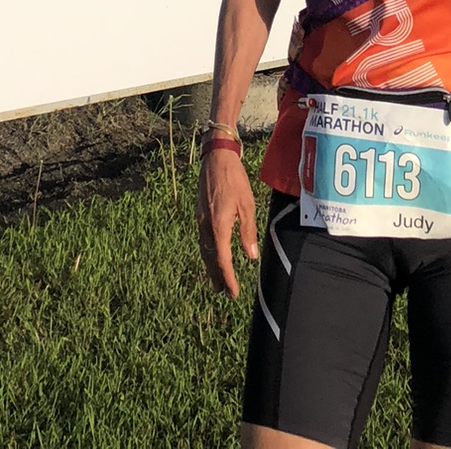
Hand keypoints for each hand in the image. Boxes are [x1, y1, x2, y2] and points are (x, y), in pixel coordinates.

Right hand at [197, 148, 258, 296]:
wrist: (216, 156)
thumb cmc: (234, 178)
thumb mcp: (247, 204)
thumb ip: (247, 231)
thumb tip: (250, 256)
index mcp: (218, 225)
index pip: (223, 260)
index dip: (229, 278)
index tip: (234, 292)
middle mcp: (206, 225)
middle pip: (210, 258)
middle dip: (217, 276)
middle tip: (223, 292)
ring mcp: (200, 218)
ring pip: (204, 249)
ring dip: (210, 266)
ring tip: (216, 280)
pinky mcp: (200, 212)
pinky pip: (202, 239)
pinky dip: (207, 252)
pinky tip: (212, 253)